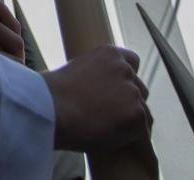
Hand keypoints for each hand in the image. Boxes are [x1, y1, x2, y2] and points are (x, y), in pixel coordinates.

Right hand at [42, 45, 154, 169]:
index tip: (116, 91)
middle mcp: (124, 69)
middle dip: (128, 101)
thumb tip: (96, 87)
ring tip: (108, 130)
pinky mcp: (136, 114)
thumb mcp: (74, 70)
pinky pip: (141, 129)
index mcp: (109, 54)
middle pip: (139, 88)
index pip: (132, 62)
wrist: (51, 110)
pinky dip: (129, 135)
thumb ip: (93, 73)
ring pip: (141, 110)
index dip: (126, 79)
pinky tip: (112, 138)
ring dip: (129, 119)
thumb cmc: (51, 94)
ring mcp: (132, 91)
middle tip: (109, 116)